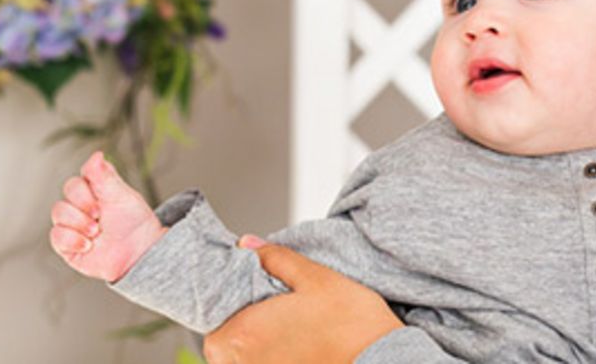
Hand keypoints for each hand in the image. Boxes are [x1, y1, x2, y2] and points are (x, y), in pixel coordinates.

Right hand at [48, 150, 165, 281]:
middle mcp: (79, 205)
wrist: (139, 252)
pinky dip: (73, 239)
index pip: (78, 178)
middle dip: (85, 204)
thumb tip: (96, 154)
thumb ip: (106, 177)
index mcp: (93, 189)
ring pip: (58, 212)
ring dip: (80, 222)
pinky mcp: (66, 244)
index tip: (103, 198)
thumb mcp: (122, 195)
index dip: (87, 188)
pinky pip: (56, 235)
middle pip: (67, 193)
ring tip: (97, 232)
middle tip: (100, 215)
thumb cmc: (133, 222)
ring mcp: (71, 224)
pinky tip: (89, 245)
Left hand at [203, 236, 402, 363]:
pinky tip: (300, 347)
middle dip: (244, 321)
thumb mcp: (316, 278)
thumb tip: (247, 244)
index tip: (253, 292)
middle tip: (278, 307)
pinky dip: (274, 357)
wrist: (383, 363)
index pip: (212, 313)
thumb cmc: (352, 325)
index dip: (232, 298)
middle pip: (224, 338)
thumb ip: (276, 260)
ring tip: (295, 328)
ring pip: (242, 357)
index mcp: (241, 333)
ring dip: (258, 343)